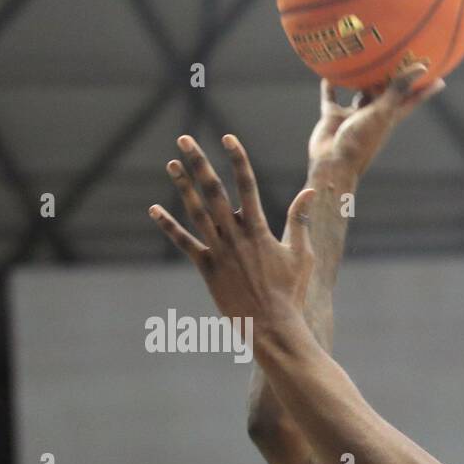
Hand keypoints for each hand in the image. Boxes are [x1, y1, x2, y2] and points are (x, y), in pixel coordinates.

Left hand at [149, 134, 314, 328]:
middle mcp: (235, 235)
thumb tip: (309, 190)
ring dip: (182, 186)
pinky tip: (154, 210)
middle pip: (214, 190)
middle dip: (198, 162)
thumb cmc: (290, 292)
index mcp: (259, 228)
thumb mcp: (301, 253)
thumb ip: (299, 220)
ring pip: (196, 212)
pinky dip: (168, 226)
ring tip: (171, 164)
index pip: (247, 184)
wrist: (271, 326)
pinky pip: (184, 243)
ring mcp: (218, 251)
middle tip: (184, 139)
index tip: (227, 137)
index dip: (237, 158)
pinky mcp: (206, 269)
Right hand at [308, 63, 445, 174]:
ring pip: (359, 95)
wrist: (333, 164)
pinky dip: (330, 87)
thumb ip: (398, 89)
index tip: (440, 80)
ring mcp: (353, 117)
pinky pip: (331, 98)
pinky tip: (329, 74)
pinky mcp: (333, 118)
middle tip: (398, 58)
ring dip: (360, 82)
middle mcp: (373, 116)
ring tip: (364, 62)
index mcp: (389, 117)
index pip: (412, 101)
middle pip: (386, 94)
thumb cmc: (360, 141)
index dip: (426, 91)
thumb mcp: (382, 113)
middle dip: (391, 79)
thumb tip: (422, 67)